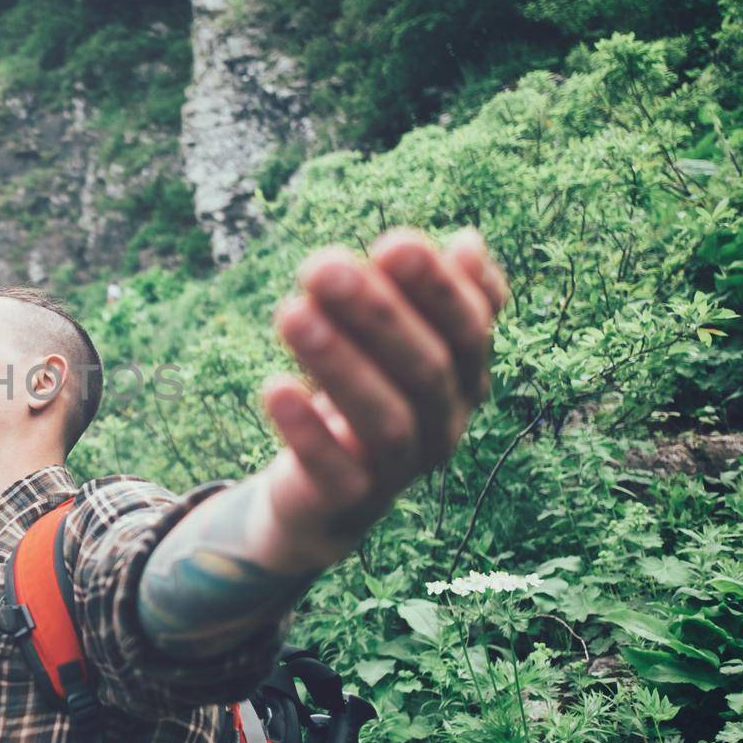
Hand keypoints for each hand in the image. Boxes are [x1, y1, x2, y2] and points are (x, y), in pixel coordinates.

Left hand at [255, 226, 507, 570]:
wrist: (324, 491)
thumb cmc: (365, 393)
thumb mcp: (394, 342)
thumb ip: (428, 298)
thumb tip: (467, 242)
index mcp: (464, 378)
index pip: (468, 331)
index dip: (438, 289)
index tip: (393, 243)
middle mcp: (442, 424)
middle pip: (426, 369)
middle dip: (378, 314)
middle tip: (323, 267)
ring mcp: (399, 468)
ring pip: (384, 418)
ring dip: (338, 363)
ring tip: (290, 313)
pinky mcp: (348, 500)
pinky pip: (334, 471)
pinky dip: (306, 430)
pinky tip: (275, 386)